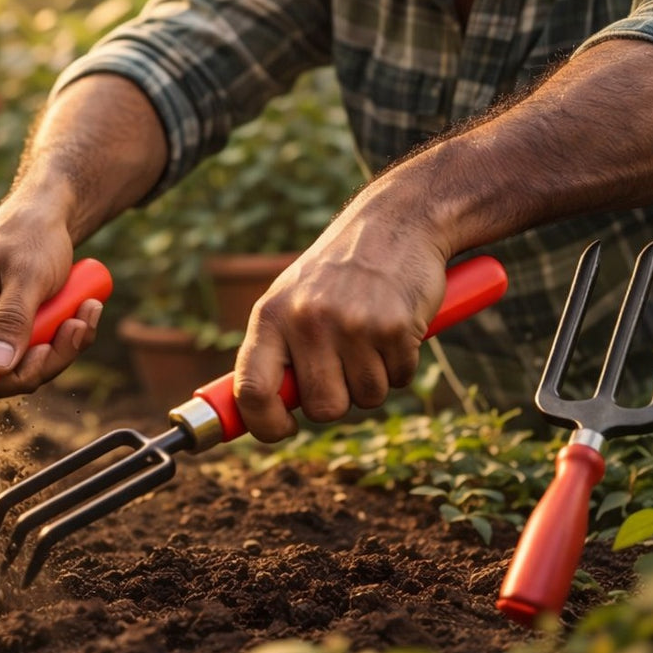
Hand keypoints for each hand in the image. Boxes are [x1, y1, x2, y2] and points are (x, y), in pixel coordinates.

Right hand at [0, 206, 103, 415]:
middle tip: (69, 333)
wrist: (50, 214)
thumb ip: (10, 320)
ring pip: (21, 367)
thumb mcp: (27, 275)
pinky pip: (38, 353)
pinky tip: (86, 311)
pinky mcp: (17, 329)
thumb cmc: (31, 234)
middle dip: (34, 365)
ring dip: (59, 349)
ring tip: (85, 314)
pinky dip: (65, 339)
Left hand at [232, 198, 450, 440]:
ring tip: (370, 336)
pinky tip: (395, 328)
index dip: (263, 425)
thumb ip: (277, 352)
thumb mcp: (291, 299)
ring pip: (366, 398)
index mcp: (270, 317)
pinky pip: (400, 379)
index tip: (280, 429)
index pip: (251, 390)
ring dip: (374, 379)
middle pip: (322, 408)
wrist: (395, 222)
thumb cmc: (337, 272)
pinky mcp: (395, 327)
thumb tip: (257, 413)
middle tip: (343, 366)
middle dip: (337, 399)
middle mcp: (307, 321)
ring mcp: (352, 325)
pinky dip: (401, 364)